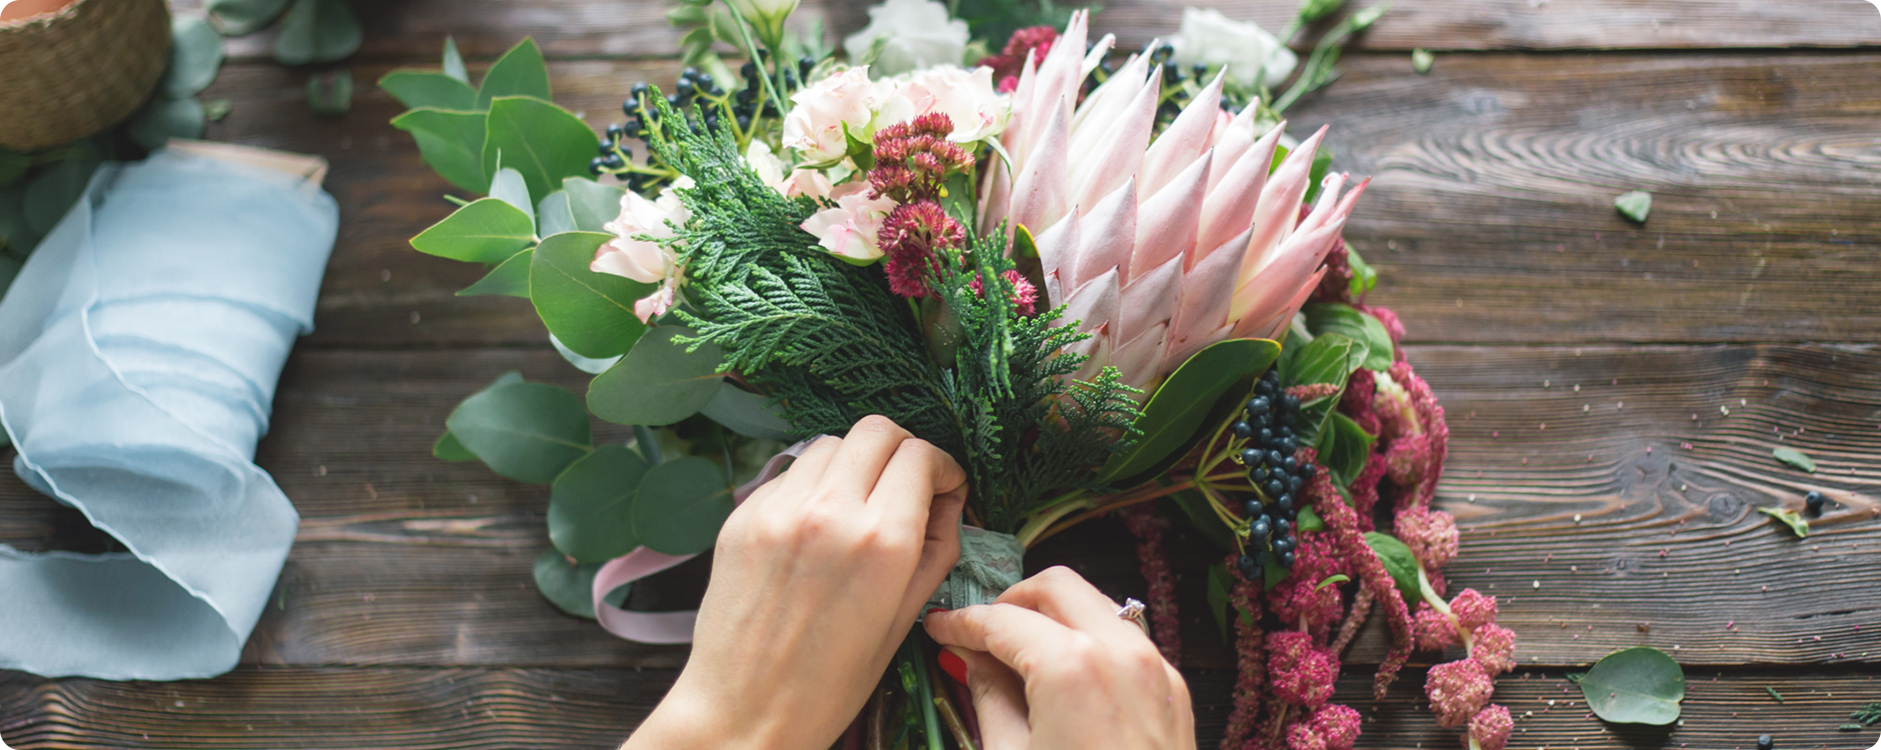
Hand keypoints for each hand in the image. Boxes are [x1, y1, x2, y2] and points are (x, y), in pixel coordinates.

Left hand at [624, 416, 968, 749]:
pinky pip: (790, 474)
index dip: (942, 467)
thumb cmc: (830, 683)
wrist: (742, 712)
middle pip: (877, 430)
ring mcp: (779, 510)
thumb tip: (947, 499)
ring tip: (857, 506)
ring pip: (830, 443)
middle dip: (902, 451)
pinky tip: (815, 528)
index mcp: (881, 543)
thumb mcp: (904, 619)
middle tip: (906, 485)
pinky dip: (813, 487)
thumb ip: (936, 548)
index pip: (921, 455)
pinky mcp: (742, 517)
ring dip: (854, 464)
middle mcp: (829, 512)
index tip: (942, 487)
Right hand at [926, 566, 1196, 749]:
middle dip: (1012, 602)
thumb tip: (974, 661)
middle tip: (979, 634)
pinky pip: (1125, 640)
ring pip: (1097, 606)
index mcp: (1073, 667)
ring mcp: (1156, 669)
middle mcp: (1122, 653)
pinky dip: (1089, 641)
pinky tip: (1061, 680)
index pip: (1003, 621)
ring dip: (1054, 617)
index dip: (962, 622)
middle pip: (1057, 588)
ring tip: (1017, 657)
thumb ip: (989, 698)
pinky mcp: (1174, 692)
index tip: (938, 630)